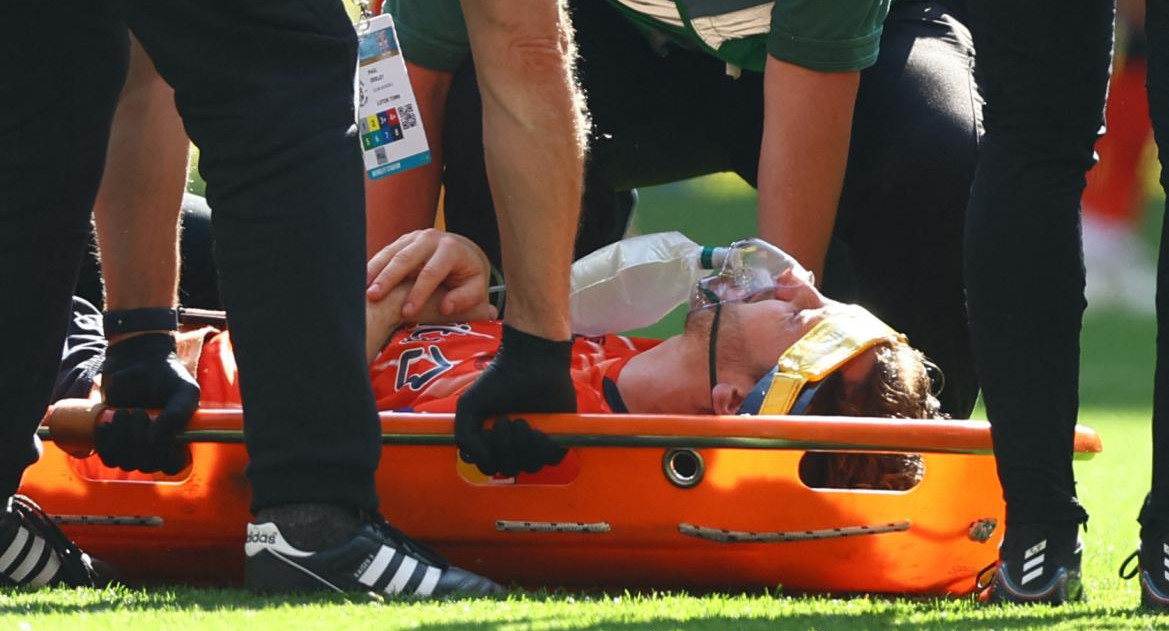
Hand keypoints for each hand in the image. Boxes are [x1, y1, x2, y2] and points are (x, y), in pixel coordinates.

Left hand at [98, 333, 198, 473]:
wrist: (140, 359)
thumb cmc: (168, 375)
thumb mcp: (184, 390)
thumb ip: (178, 413)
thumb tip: (154, 441)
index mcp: (178, 439)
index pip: (172, 465)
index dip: (166, 458)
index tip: (161, 437)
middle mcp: (155, 447)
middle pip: (146, 465)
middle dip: (140, 441)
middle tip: (139, 412)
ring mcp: (132, 444)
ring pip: (124, 462)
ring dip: (122, 439)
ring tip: (124, 412)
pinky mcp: (112, 439)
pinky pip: (107, 455)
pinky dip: (105, 442)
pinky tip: (107, 423)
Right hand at [366, 229, 492, 318]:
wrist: (462, 252)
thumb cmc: (467, 277)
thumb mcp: (474, 288)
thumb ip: (464, 299)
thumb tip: (446, 307)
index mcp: (451, 249)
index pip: (431, 272)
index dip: (418, 293)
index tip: (406, 312)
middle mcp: (431, 238)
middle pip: (406, 258)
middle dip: (389, 278)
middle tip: (374, 297)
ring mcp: (414, 237)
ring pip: (391, 253)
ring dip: (375, 272)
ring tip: (363, 292)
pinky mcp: (402, 240)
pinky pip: (385, 253)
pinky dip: (373, 267)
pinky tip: (362, 283)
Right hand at [454, 325, 572, 475]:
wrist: (531, 362)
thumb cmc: (499, 381)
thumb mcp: (469, 406)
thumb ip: (464, 436)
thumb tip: (480, 461)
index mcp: (494, 441)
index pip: (490, 467)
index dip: (488, 460)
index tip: (488, 432)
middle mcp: (516, 445)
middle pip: (510, 468)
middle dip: (505, 448)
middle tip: (505, 420)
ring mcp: (537, 443)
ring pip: (531, 466)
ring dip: (523, 448)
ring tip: (522, 422)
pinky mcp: (559, 437)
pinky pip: (552, 459)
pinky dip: (543, 449)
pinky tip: (538, 432)